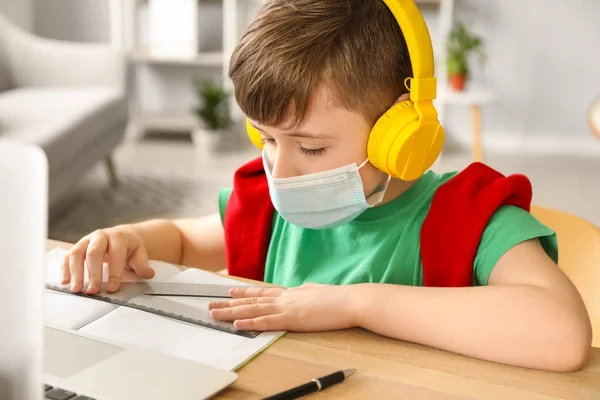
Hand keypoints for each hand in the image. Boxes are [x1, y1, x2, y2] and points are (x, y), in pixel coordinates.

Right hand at [61, 226, 154, 293]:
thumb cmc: (130, 247)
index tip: (112, 288)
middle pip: (93, 253)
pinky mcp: (78, 246)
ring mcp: (87, 240)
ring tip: (76, 289)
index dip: (114, 272)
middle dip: (93, 273)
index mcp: (118, 237)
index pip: (115, 254)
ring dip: (75, 272)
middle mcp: (100, 236)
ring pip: (77, 253)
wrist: (122, 236)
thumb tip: (148, 274)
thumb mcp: (140, 254)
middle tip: (92, 290)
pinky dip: (64, 268)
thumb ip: (142, 265)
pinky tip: (65, 282)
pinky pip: (67, 256)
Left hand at [208, 283, 358, 331]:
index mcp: (291, 292)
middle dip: (229, 303)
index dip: (244, 292)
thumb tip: (302, 289)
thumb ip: (306, 290)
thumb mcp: (317, 290)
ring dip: (232, 312)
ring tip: (215, 313)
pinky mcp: (292, 319)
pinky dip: (250, 323)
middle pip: (252, 300)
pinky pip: (266, 322)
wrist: (350, 300)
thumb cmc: (339, 298)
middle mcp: (285, 297)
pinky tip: (237, 324)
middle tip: (211, 304)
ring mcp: (287, 307)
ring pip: (253, 310)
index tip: (230, 291)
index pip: (263, 292)